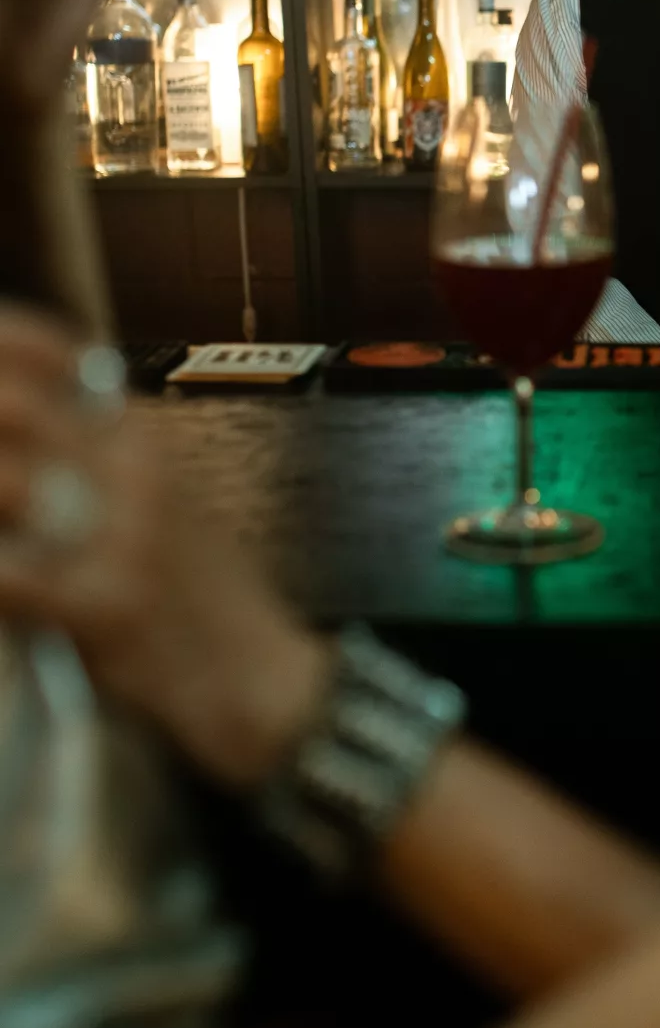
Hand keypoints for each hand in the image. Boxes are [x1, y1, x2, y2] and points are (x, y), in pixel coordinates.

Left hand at [0, 307, 327, 786]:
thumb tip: (13, 437)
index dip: (3, 345)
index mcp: (140, 437)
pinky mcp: (111, 605)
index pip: (53, 355)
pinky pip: (12, 578)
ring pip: (5, 481)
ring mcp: (125, 534)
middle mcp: (135, 469)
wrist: (265, 681)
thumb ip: (92, 458)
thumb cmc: (197, 596)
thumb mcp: (154, 500)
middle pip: (14, 405)